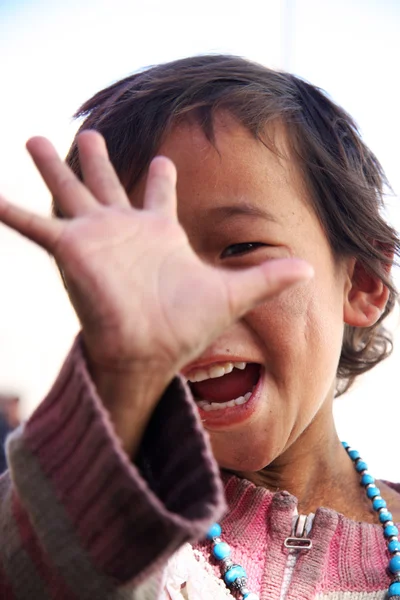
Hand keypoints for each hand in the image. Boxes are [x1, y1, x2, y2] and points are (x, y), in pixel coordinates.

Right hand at [0, 131, 312, 375]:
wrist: (151, 354)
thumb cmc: (187, 328)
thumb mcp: (233, 294)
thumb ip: (267, 278)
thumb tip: (310, 269)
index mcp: (159, 234)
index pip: (159, 195)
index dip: (161, 176)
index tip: (165, 158)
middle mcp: (124, 230)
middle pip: (107, 183)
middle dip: (97, 159)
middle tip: (86, 133)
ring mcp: (95, 237)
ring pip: (69, 190)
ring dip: (52, 166)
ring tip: (33, 139)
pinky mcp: (72, 250)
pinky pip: (36, 225)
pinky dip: (13, 212)